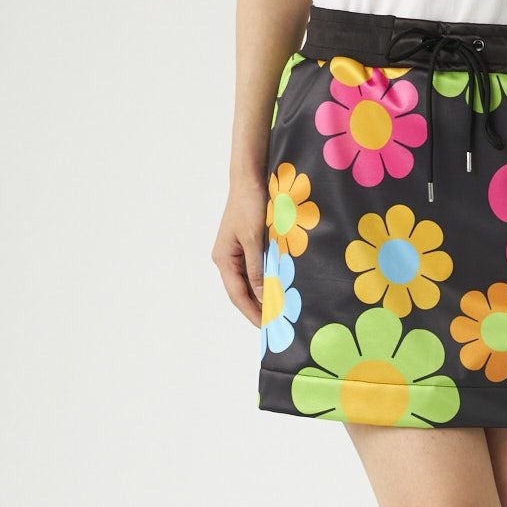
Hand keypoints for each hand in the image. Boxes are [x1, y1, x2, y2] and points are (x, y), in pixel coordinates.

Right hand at [212, 177, 268, 326]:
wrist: (251, 178)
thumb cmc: (249, 204)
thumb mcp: (254, 238)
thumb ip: (257, 268)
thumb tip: (262, 297)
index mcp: (224, 259)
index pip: (237, 295)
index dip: (253, 313)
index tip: (269, 328)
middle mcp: (228, 260)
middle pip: (243, 293)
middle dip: (259, 309)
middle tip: (278, 326)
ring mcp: (238, 254)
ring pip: (251, 284)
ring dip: (265, 297)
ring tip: (282, 313)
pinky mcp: (249, 248)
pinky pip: (258, 272)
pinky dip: (269, 282)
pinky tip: (281, 291)